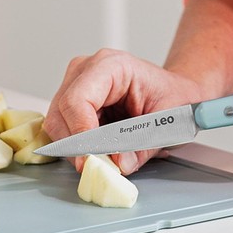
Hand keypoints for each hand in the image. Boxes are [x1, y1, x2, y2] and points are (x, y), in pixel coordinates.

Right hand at [43, 48, 203, 173]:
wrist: (174, 93)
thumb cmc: (172, 98)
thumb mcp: (166, 123)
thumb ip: (142, 146)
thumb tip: (118, 163)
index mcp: (112, 66)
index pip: (78, 100)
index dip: (80, 133)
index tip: (90, 158)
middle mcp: (87, 70)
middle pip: (61, 113)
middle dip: (78, 146)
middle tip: (100, 167)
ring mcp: (76, 84)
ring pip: (58, 124)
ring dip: (77, 148)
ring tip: (106, 158)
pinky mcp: (73, 102)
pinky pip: (64, 129)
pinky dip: (79, 147)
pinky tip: (101, 150)